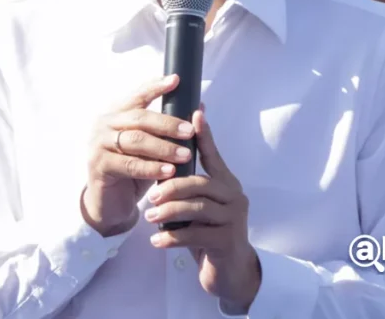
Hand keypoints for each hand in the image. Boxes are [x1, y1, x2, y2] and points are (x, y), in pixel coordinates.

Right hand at [81, 74, 195, 236]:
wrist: (109, 203)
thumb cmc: (132, 170)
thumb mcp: (151, 147)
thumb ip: (167, 129)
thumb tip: (200, 107)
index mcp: (115, 114)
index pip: (137, 96)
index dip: (155, 87)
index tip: (176, 80)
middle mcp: (104, 124)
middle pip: (139, 118)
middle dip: (167, 123)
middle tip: (190, 131)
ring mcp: (98, 144)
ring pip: (136, 140)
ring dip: (164, 148)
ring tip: (185, 155)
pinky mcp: (99, 165)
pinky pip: (130, 164)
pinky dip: (152, 167)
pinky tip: (169, 171)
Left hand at [144, 108, 260, 312]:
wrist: (229, 272)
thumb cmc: (208, 232)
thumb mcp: (199, 204)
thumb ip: (189, 183)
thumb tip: (165, 157)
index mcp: (226, 182)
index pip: (212, 154)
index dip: (204, 134)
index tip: (194, 112)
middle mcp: (234, 196)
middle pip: (200, 183)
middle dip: (172, 186)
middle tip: (151, 194)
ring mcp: (233, 219)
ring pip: (197, 208)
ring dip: (169, 212)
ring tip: (150, 217)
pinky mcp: (227, 242)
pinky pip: (195, 235)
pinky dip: (172, 237)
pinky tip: (157, 240)